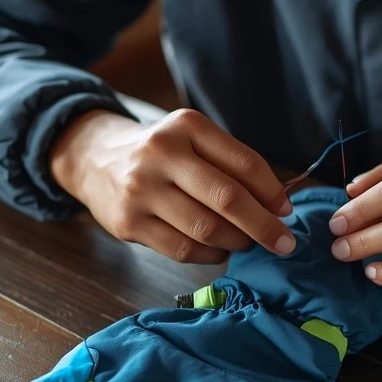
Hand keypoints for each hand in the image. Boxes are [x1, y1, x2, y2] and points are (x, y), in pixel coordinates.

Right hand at [49, 108, 294, 263]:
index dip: (272, 191)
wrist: (94, 158)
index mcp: (187, 126)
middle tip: (284, 243)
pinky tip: (220, 249)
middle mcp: (162, 153)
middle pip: (228, 199)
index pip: (244, 162)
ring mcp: (142, 190)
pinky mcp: (128, 223)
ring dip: (238, 242)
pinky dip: (211, 255)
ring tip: (248, 242)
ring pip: (207, 229)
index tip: (287, 211)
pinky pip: (183, 250)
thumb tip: (278, 206)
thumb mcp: (192, 139)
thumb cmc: (161, 152)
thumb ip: (231, 165)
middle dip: (264, 226)